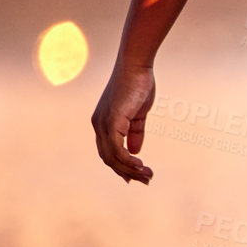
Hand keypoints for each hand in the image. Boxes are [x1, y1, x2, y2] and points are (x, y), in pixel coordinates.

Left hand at [91, 63, 156, 183]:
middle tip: (147, 180)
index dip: (121, 166)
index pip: (108, 152)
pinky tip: (141, 164)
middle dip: (127, 173)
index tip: (137, 175)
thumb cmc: (138, 85)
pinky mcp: (112, 122)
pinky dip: (129, 161)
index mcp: (103, 123)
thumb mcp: (138, 114)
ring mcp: (103, 124)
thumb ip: (135, 132)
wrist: (136, 67)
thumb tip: (136, 150)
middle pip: (109, 159)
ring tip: (147, 175)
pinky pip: (118, 150)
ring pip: (113, 157)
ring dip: (131, 170)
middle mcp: (99, 125)